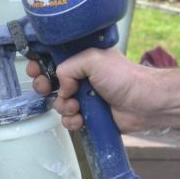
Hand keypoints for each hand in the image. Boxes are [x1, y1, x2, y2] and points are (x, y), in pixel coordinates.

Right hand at [25, 48, 158, 133]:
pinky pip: (68, 120)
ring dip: (62, 106)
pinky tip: (81, 119)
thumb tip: (61, 86)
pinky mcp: (86, 115)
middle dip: (44, 86)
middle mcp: (79, 76)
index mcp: (80, 58)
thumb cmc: (124, 77)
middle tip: (47, 88)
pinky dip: (71, 121)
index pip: (52, 58)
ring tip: (75, 106)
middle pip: (49, 81)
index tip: (35, 69)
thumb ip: (68, 67)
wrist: (143, 103)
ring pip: (57, 103)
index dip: (40, 64)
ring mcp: (82, 96)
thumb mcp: (92, 59)